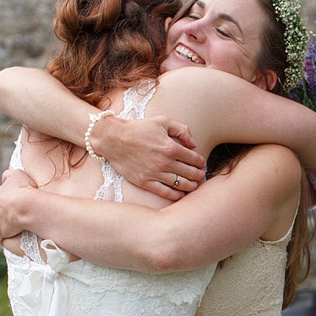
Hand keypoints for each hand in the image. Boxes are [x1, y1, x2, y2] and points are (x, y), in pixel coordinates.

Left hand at [0, 169, 36, 242]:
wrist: (26, 205)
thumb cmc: (24, 189)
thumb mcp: (17, 174)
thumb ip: (9, 174)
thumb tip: (5, 176)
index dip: (4, 199)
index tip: (13, 201)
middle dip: (0, 211)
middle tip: (12, 213)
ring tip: (8, 226)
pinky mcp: (0, 231)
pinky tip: (3, 239)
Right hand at [91, 115, 205, 199]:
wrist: (113, 138)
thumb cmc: (138, 128)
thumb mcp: (162, 121)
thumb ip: (182, 130)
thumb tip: (193, 145)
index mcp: (170, 147)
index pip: (194, 159)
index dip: (201, 163)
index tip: (202, 164)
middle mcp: (164, 162)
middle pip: (190, 173)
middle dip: (199, 175)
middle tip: (200, 176)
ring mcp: (154, 173)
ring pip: (180, 184)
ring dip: (191, 186)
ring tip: (194, 185)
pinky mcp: (144, 182)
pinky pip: (164, 192)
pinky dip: (175, 195)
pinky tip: (181, 194)